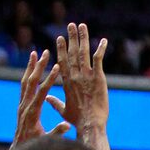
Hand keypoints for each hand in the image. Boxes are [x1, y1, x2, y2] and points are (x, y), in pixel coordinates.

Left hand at [11, 49, 70, 146]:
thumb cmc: (36, 146)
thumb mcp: (47, 141)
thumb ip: (57, 132)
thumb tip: (67, 126)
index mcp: (33, 113)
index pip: (42, 92)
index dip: (50, 79)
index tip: (56, 67)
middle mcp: (25, 106)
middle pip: (31, 82)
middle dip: (39, 67)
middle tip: (45, 53)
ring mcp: (21, 104)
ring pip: (25, 81)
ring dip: (31, 67)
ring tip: (35, 53)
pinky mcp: (21, 104)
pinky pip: (23, 87)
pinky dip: (28, 75)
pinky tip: (31, 68)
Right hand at [47, 22, 108, 136]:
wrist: (90, 124)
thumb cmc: (77, 120)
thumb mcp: (64, 111)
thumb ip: (55, 103)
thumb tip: (46, 98)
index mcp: (66, 82)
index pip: (62, 61)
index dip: (61, 48)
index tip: (60, 38)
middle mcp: (75, 75)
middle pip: (72, 53)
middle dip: (71, 38)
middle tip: (71, 25)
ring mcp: (86, 75)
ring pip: (83, 52)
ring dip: (83, 38)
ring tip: (82, 26)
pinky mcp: (98, 78)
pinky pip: (99, 59)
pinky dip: (101, 49)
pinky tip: (103, 40)